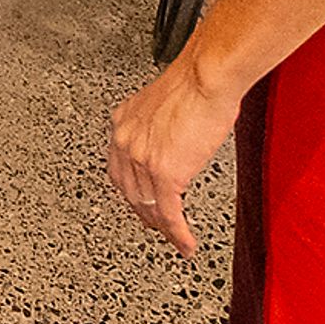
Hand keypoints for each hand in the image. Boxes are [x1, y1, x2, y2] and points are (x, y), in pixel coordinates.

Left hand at [109, 57, 242, 252]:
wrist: (205, 78)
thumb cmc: (195, 84)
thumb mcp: (164, 106)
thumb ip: (159, 128)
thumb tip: (172, 141)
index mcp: (123, 123)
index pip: (119, 169)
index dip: (131, 191)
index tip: (142, 203)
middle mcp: (125, 141)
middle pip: (129, 192)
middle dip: (145, 214)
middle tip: (158, 228)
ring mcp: (142, 158)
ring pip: (148, 206)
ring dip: (163, 228)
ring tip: (176, 240)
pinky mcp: (165, 172)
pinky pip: (168, 213)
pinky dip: (178, 234)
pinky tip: (186, 244)